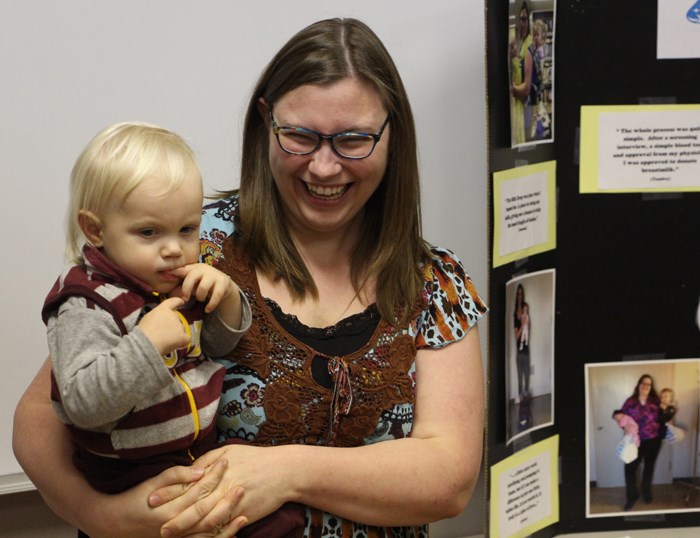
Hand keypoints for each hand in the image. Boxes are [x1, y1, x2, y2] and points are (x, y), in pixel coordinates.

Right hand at [81, 464, 240, 537]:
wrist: (114, 524)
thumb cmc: (134, 499)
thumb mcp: (152, 483)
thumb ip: (176, 476)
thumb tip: (201, 469)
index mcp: (171, 508)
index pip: (200, 490)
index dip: (214, 476)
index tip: (226, 462)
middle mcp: (176, 527)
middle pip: (208, 513)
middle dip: (227, 500)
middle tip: (242, 486)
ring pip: (208, 533)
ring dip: (227, 524)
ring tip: (245, 514)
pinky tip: (232, 534)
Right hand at [138, 297, 188, 354]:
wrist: (145, 342)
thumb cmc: (142, 332)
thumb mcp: (148, 319)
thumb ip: (157, 317)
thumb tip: (160, 322)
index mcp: (163, 309)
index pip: (173, 301)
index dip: (178, 302)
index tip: (181, 302)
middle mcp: (173, 315)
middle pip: (176, 319)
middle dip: (172, 325)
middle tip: (164, 333)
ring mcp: (179, 325)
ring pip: (181, 329)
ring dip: (176, 334)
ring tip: (165, 341)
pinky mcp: (182, 336)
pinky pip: (186, 339)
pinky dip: (182, 342)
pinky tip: (176, 345)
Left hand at [153, 445, 289, 536]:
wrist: (284, 471)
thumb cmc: (256, 458)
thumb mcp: (230, 451)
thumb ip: (208, 459)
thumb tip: (190, 469)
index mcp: (218, 471)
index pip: (189, 483)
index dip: (169, 492)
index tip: (152, 498)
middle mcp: (223, 487)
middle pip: (194, 504)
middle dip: (173, 515)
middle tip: (155, 523)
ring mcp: (233, 503)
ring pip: (205, 519)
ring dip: (186, 528)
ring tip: (169, 533)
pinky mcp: (243, 514)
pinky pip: (221, 527)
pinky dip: (207, 533)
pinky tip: (195, 537)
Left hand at [173, 264, 239, 314]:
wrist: (224, 285)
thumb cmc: (203, 284)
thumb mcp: (192, 282)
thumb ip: (180, 282)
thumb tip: (165, 279)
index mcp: (194, 267)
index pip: (183, 269)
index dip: (175, 273)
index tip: (167, 277)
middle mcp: (204, 269)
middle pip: (192, 277)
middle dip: (186, 289)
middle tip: (185, 298)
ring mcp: (214, 275)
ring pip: (203, 287)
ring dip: (200, 297)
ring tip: (200, 300)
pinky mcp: (223, 283)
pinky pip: (216, 295)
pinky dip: (211, 305)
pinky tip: (207, 310)